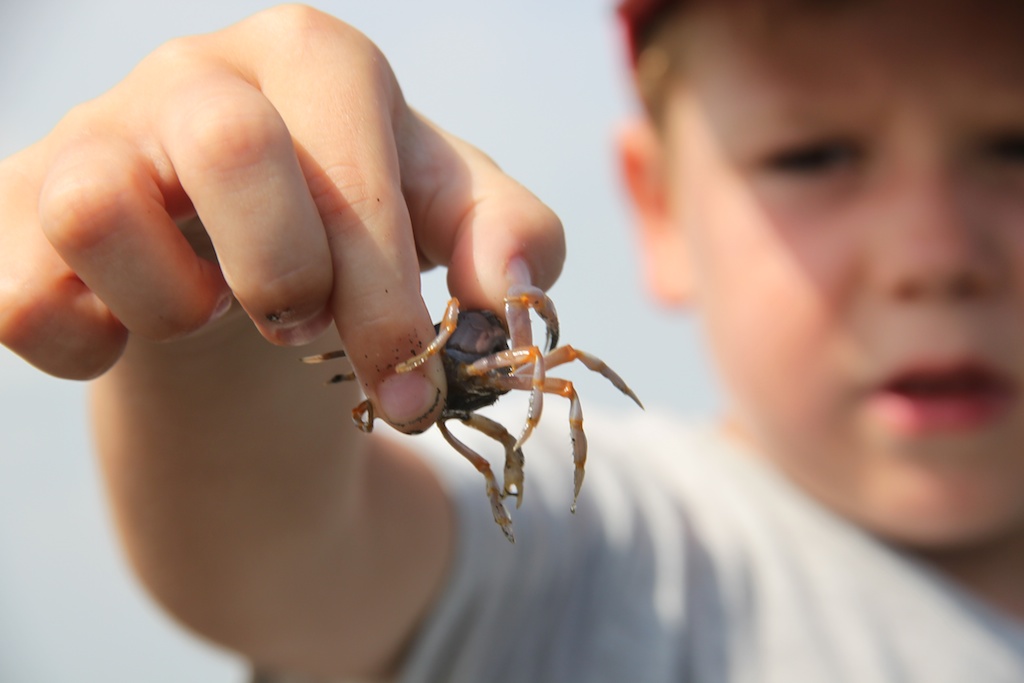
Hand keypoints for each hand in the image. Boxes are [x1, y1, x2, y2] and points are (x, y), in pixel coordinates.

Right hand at [0, 5, 563, 430]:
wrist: (243, 267)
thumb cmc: (355, 233)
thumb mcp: (450, 225)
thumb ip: (513, 240)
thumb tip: (515, 291)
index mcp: (312, 59)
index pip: (347, 156)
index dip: (382, 288)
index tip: (406, 387)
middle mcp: (194, 74)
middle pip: (228, 144)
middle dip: (283, 273)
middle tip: (302, 327)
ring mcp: (92, 135)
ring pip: (92, 204)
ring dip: (173, 305)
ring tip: (211, 313)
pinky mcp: (16, 210)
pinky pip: (17, 292)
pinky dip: (81, 343)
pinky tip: (128, 334)